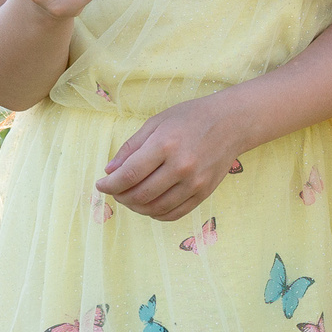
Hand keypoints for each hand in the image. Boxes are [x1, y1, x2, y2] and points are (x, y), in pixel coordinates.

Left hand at [97, 95, 249, 221]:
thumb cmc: (191, 117)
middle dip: (120, 196)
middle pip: (140, 195)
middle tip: (115, 191)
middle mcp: (181, 167)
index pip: (129, 175)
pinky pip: (174, 213)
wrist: (232, 122)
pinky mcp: (204, 193)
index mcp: (165, 145)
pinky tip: (149, 205)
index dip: (109, 185)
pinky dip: (156, 214)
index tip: (100, 185)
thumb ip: (131, 147)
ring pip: (155, 208)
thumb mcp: (156, 122)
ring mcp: (194, 183)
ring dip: (136, 207)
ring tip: (130, 198)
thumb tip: (110, 171)